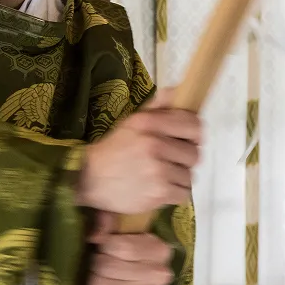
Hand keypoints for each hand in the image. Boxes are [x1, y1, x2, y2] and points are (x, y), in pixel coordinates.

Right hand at [77, 89, 200, 214]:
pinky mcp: (158, 193)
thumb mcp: (133, 121)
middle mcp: (155, 144)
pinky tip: (159, 189)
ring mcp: (158, 170)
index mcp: (149, 123)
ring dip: (178, 178)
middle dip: (185, 159)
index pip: (194, 125)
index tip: (188, 140)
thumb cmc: (114, 149)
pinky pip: (183, 194)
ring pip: (189, 176)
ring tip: (161, 176)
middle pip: (195, 154)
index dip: (195, 134)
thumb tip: (179, 90)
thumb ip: (158, 106)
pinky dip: (174, 194)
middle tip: (170, 161)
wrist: (89, 178)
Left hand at [82, 214, 174, 284]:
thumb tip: (95, 235)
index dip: (104, 246)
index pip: (123, 247)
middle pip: (110, 267)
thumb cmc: (122, 252)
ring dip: (92, 282)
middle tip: (95, 264)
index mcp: (159, 250)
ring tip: (93, 278)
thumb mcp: (119, 231)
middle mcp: (159, 274)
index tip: (101, 246)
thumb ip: (108, 222)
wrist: (127, 282)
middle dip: (96, 264)